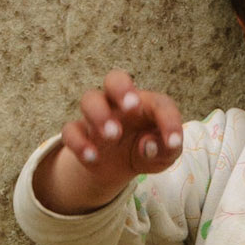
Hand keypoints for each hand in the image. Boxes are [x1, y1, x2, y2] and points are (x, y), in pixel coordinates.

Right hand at [32, 70, 182, 214]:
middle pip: (115, 79)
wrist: (120, 166)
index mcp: (147, 104)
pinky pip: (71, 131)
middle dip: (122, 88)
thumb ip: (166, 151)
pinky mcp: (80, 133)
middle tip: (132, 107)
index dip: (168, 121)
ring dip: (99, 115)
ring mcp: (97, 116)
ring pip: (89, 99)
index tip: (173, 142)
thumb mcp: (165, 156)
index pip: (159, 104)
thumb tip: (148, 146)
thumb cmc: (149, 151)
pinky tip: (93, 157)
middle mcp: (119, 103)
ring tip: (112, 135)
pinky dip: (79, 143)